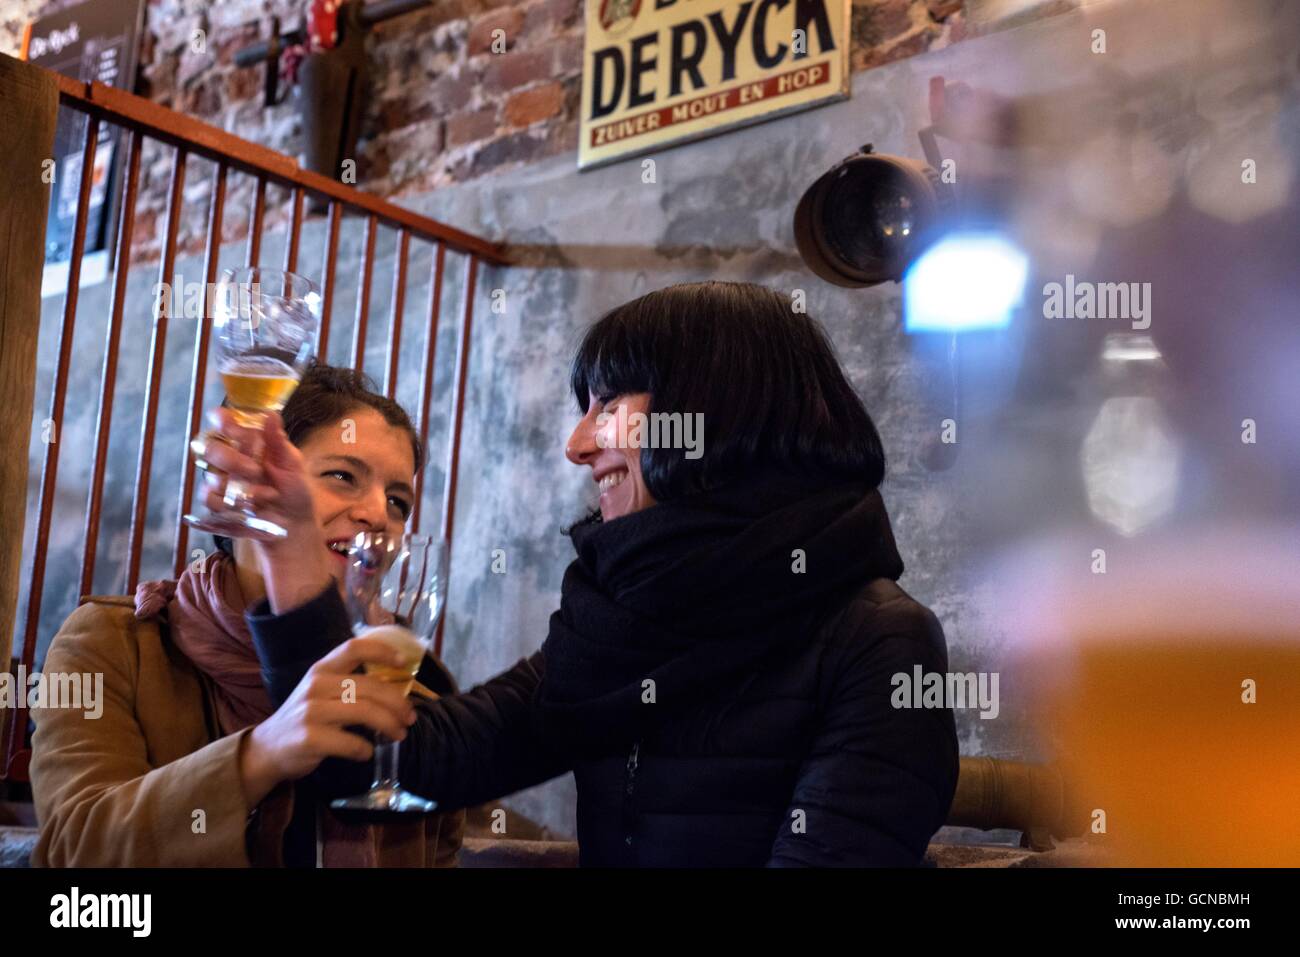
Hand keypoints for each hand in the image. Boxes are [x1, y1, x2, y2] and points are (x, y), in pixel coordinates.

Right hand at [192, 408, 332, 610]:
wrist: (294, 525)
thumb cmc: (295, 490)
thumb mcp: (293, 464)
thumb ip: (278, 441)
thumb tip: (270, 414)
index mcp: (248, 442)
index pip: (223, 422)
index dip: (220, 419)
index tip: (225, 422)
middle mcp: (231, 458)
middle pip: (209, 447)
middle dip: (230, 458)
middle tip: (255, 470)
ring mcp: (223, 480)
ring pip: (211, 475)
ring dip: (239, 486)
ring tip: (267, 494)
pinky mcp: (218, 502)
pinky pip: (209, 498)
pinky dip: (230, 503)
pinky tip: (250, 508)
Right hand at [238, 636, 419, 804]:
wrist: (267, 749)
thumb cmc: (305, 718)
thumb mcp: (321, 692)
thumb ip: (350, 685)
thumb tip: (397, 690)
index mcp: (322, 669)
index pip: (354, 647)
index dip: (382, 651)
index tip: (404, 662)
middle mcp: (316, 685)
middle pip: (369, 686)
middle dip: (397, 702)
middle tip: (410, 717)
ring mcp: (311, 712)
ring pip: (365, 712)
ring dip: (389, 725)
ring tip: (400, 734)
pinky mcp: (309, 738)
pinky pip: (351, 742)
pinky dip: (365, 749)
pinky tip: (366, 752)